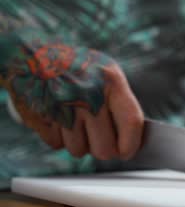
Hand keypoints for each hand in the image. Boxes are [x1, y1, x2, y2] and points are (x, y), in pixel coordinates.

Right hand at [3, 41, 143, 160]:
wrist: (29, 54)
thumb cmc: (76, 68)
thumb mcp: (106, 73)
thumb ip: (121, 104)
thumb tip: (133, 140)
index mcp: (111, 80)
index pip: (131, 122)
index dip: (131, 144)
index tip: (127, 152)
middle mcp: (88, 94)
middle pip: (105, 148)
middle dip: (102, 148)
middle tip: (97, 136)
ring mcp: (63, 106)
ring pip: (79, 151)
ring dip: (78, 142)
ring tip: (73, 118)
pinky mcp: (40, 117)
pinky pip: (56, 145)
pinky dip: (58, 136)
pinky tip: (57, 117)